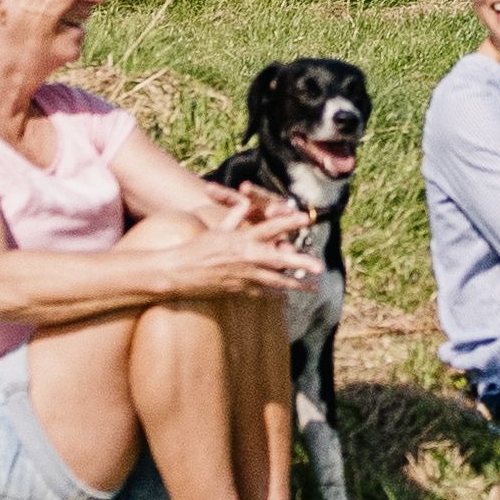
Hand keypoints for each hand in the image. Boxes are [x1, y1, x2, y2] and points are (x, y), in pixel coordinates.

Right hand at [173, 205, 315, 296]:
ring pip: (276, 281)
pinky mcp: (239, 290)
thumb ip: (236, 215)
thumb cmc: (198, 247)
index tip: (305, 218)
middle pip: (279, 259)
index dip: (289, 222)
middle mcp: (247, 257)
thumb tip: (246, 201)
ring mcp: (244, 276)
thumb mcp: (218, 228)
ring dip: (296, 284)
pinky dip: (276, 296)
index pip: (270, 227)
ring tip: (313, 287)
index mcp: (242, 238)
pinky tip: (288, 298)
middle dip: (301, 263)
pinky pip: (263, 294)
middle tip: (319, 266)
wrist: (180, 272)